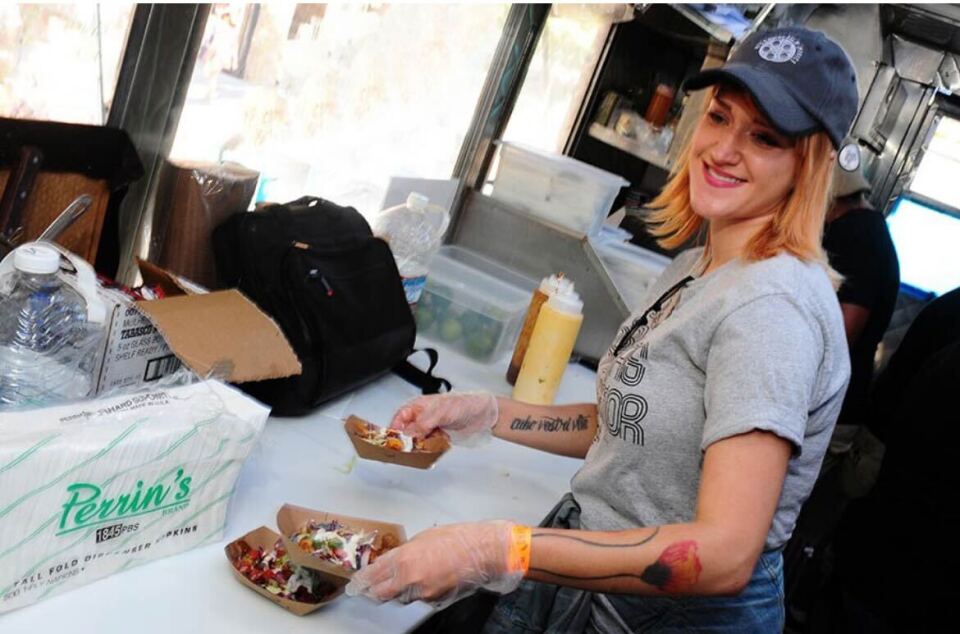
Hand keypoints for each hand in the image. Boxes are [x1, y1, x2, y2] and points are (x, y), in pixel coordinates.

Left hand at [344, 520, 528, 608]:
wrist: (482, 552)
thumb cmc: (457, 538)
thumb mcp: (423, 537)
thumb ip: (404, 551)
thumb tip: (393, 560)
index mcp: (404, 559)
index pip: (373, 575)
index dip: (362, 580)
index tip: (355, 583)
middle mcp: (410, 579)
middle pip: (380, 594)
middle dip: (372, 592)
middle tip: (366, 589)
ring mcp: (422, 592)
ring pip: (399, 598)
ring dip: (395, 591)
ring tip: (402, 579)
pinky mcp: (435, 600)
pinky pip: (418, 598)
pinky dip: (417, 592)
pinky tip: (425, 580)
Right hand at [389, 392, 497, 444]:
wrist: (483, 414)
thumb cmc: (463, 404)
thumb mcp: (440, 413)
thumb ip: (422, 424)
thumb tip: (408, 435)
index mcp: (416, 406)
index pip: (397, 420)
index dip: (394, 433)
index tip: (393, 445)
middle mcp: (420, 417)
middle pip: (405, 434)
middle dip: (408, 443)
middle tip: (410, 451)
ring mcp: (429, 427)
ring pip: (416, 442)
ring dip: (421, 447)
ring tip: (428, 448)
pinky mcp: (437, 436)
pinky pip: (428, 446)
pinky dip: (431, 449)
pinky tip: (438, 446)